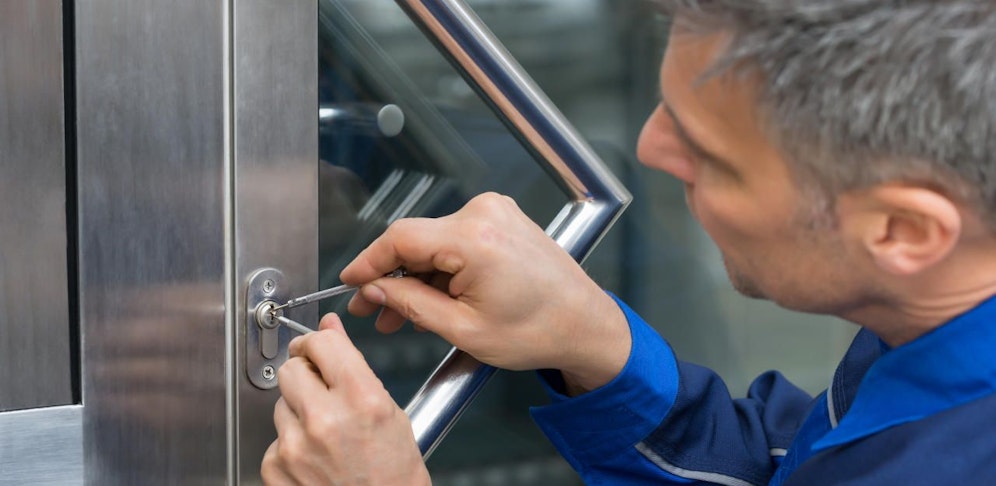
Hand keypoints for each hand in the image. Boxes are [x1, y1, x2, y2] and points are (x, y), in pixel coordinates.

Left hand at [261, 314, 429, 485]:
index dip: (319, 342)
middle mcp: (325, 420)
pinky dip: (290, 444)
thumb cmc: (394, 478)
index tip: (318, 347)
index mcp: (362, 400)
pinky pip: (274, 438)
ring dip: (298, 411)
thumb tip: (330, 331)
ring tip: (326, 435)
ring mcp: (295, 446)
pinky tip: (315, 458)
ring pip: (280, 402)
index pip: (322, 343)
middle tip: (322, 391)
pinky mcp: (275, 467)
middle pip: (292, 368)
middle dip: (305, 374)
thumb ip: (355, 369)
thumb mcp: (391, 414)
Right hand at [341, 192, 630, 392]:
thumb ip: (411, 304)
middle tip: (372, 310)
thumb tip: (375, 289)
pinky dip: (440, 268)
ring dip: (415, 276)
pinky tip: (431, 298)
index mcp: (475, 239)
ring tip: (401, 315)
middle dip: (391, 277)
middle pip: (416, 240)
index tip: (349, 282)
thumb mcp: (463, 329)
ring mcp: (496, 213)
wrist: (584, 325)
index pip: (400, 238)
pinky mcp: (502, 220)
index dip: (368, 261)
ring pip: (434, 242)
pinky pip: (455, 240)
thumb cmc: (538, 331)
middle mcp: (485, 215)